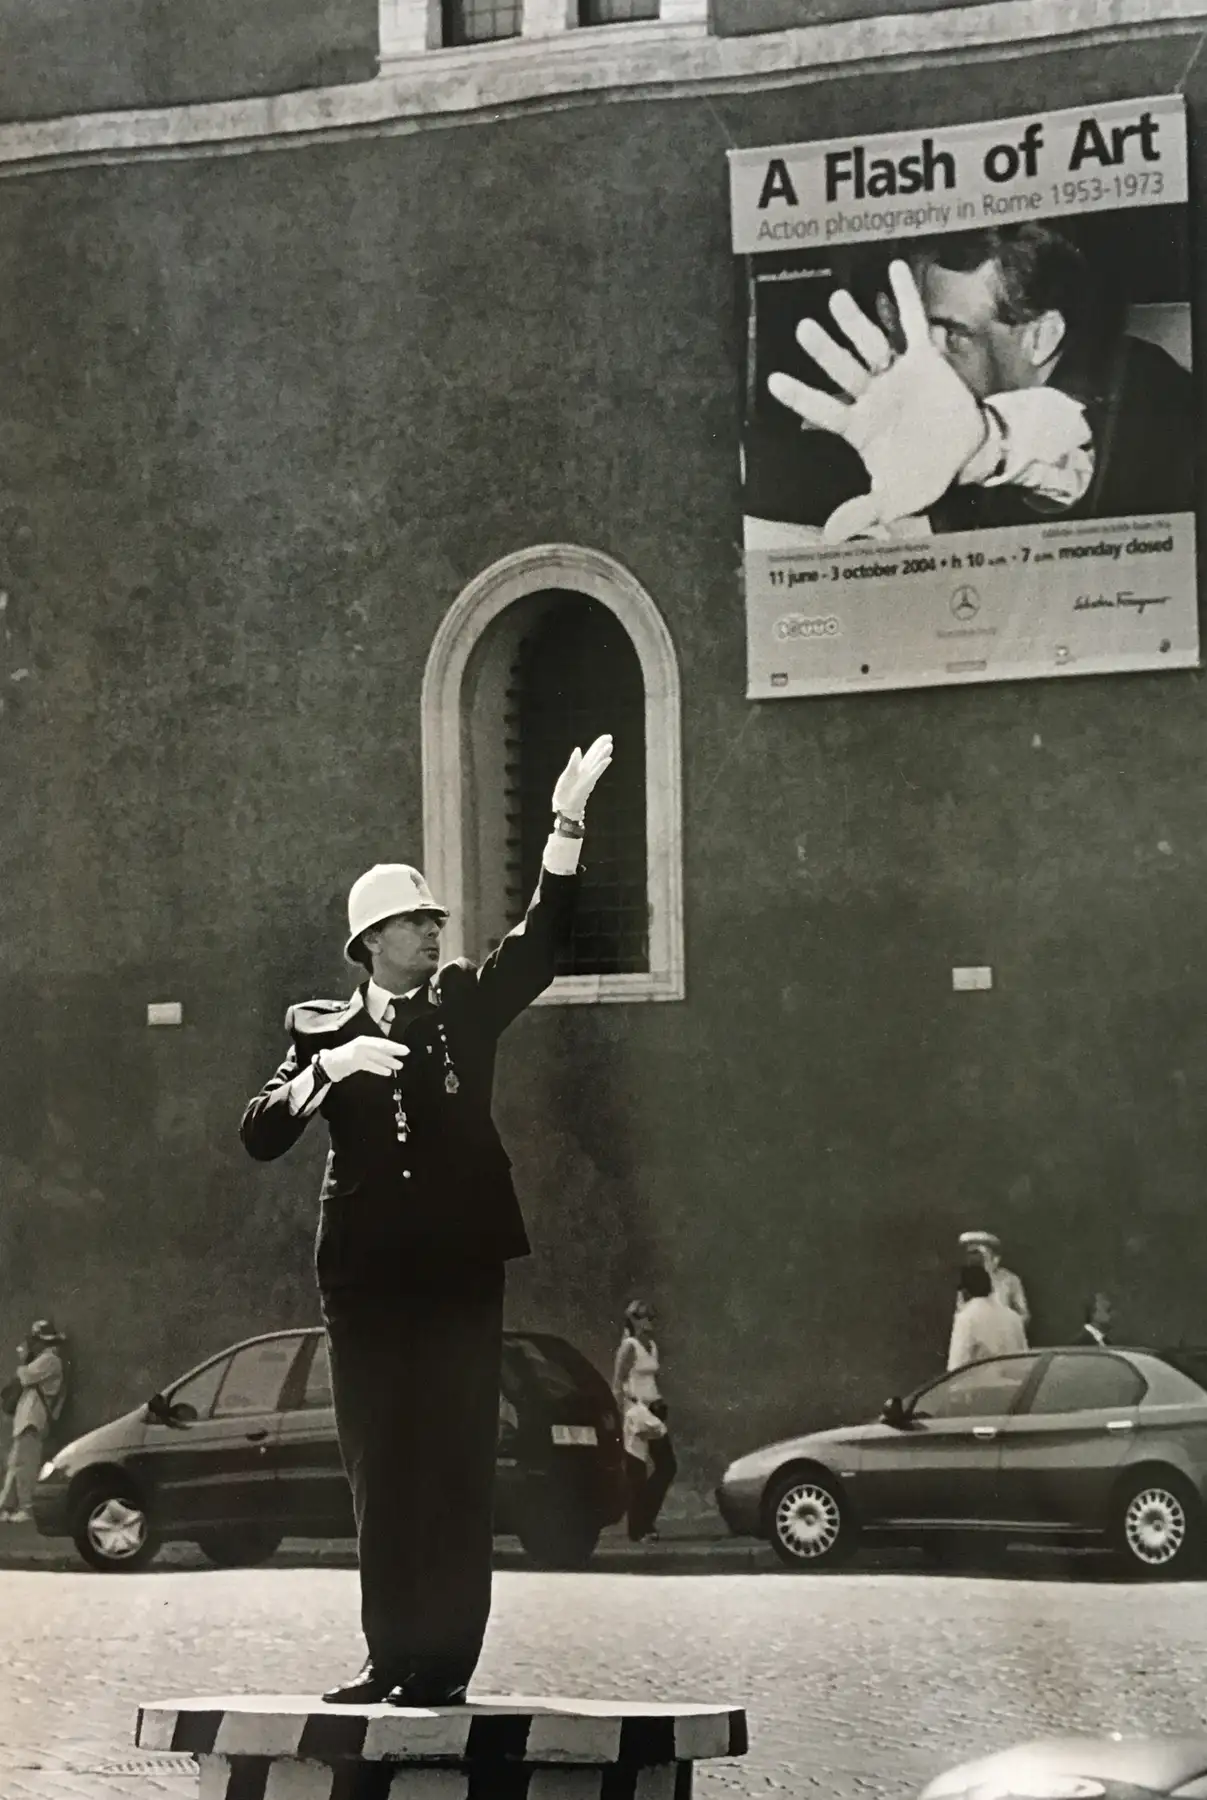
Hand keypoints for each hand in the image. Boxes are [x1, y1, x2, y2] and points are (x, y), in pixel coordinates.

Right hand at [319, 1038, 409, 1082]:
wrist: (330, 1063)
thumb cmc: (347, 1058)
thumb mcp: (362, 1052)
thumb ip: (374, 1052)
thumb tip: (391, 1056)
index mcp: (364, 1040)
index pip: (381, 1042)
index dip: (393, 1045)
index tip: (404, 1049)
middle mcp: (361, 1044)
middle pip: (381, 1046)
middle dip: (394, 1049)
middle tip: (406, 1052)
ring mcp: (357, 1052)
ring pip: (376, 1056)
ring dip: (389, 1060)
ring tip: (399, 1065)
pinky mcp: (354, 1062)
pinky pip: (370, 1065)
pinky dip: (379, 1068)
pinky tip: (387, 1072)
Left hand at [551, 734, 612, 821]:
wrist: (565, 807)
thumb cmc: (565, 792)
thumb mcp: (567, 775)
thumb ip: (573, 762)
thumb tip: (578, 749)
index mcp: (581, 768)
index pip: (591, 753)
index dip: (598, 745)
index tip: (606, 737)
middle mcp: (586, 771)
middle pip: (595, 756)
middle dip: (602, 746)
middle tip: (610, 737)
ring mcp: (588, 777)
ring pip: (596, 763)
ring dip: (603, 754)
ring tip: (610, 745)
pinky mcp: (587, 783)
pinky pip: (595, 772)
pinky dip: (601, 766)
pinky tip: (608, 760)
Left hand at [767, 260, 987, 542]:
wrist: (964, 457)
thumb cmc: (922, 477)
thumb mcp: (892, 501)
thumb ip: (861, 513)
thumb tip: (829, 538)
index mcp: (857, 426)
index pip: (823, 409)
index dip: (801, 397)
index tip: (774, 381)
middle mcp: (871, 396)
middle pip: (843, 371)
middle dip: (825, 351)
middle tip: (804, 329)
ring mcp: (895, 375)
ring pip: (871, 345)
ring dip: (856, 323)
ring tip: (837, 301)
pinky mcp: (924, 360)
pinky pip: (912, 324)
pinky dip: (905, 298)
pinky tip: (895, 269)